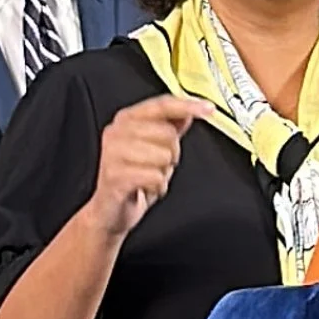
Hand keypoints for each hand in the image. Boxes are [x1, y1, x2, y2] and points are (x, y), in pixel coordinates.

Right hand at [87, 97, 200, 240]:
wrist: (110, 212)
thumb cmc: (132, 180)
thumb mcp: (155, 149)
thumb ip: (170, 127)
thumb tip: (187, 113)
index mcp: (126, 120)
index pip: (161, 105)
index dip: (187, 105)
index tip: (207, 108)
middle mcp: (116, 132)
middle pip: (167, 132)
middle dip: (172, 153)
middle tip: (159, 165)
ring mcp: (112, 154)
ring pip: (163, 156)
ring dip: (163, 172)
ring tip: (149, 178)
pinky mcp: (115, 176)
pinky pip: (155, 176)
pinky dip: (157, 187)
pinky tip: (146, 189)